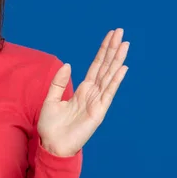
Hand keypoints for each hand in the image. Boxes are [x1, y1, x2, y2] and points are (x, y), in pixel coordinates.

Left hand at [37, 28, 129, 157]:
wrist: (52, 145)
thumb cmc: (51, 126)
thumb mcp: (51, 99)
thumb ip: (59, 82)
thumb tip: (69, 65)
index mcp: (83, 90)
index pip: (96, 66)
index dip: (103, 51)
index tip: (110, 36)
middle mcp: (93, 93)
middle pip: (105, 67)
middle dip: (112, 49)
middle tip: (120, 32)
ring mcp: (97, 102)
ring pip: (109, 76)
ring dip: (117, 60)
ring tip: (125, 44)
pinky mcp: (99, 112)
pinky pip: (108, 93)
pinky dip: (115, 80)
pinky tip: (122, 67)